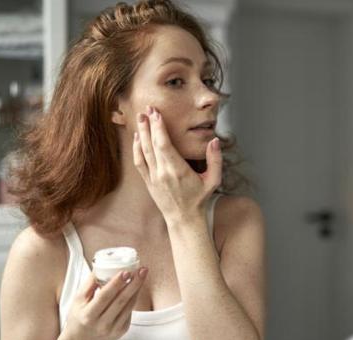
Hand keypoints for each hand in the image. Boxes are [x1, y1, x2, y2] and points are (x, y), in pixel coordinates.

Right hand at [55, 268, 147, 339]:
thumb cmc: (78, 319)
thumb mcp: (77, 301)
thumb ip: (89, 284)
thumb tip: (100, 266)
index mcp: (88, 316)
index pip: (105, 297)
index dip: (116, 284)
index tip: (125, 272)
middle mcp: (102, 324)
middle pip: (121, 301)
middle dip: (134, 283)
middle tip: (141, 270)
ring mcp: (114, 329)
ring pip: (129, 306)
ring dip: (137, 289)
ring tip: (141, 274)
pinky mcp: (122, 330)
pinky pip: (130, 311)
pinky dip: (133, 298)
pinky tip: (136, 287)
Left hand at [133, 106, 221, 220]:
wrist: (184, 219)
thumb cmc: (199, 199)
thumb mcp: (214, 180)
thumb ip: (215, 160)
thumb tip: (215, 141)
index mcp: (178, 171)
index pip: (164, 145)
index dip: (159, 128)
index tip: (157, 113)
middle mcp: (163, 173)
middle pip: (152, 144)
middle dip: (148, 125)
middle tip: (147, 108)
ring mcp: (153, 178)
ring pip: (143, 151)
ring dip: (141, 133)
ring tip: (140, 117)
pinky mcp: (148, 182)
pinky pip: (139, 162)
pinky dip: (136, 148)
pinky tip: (137, 137)